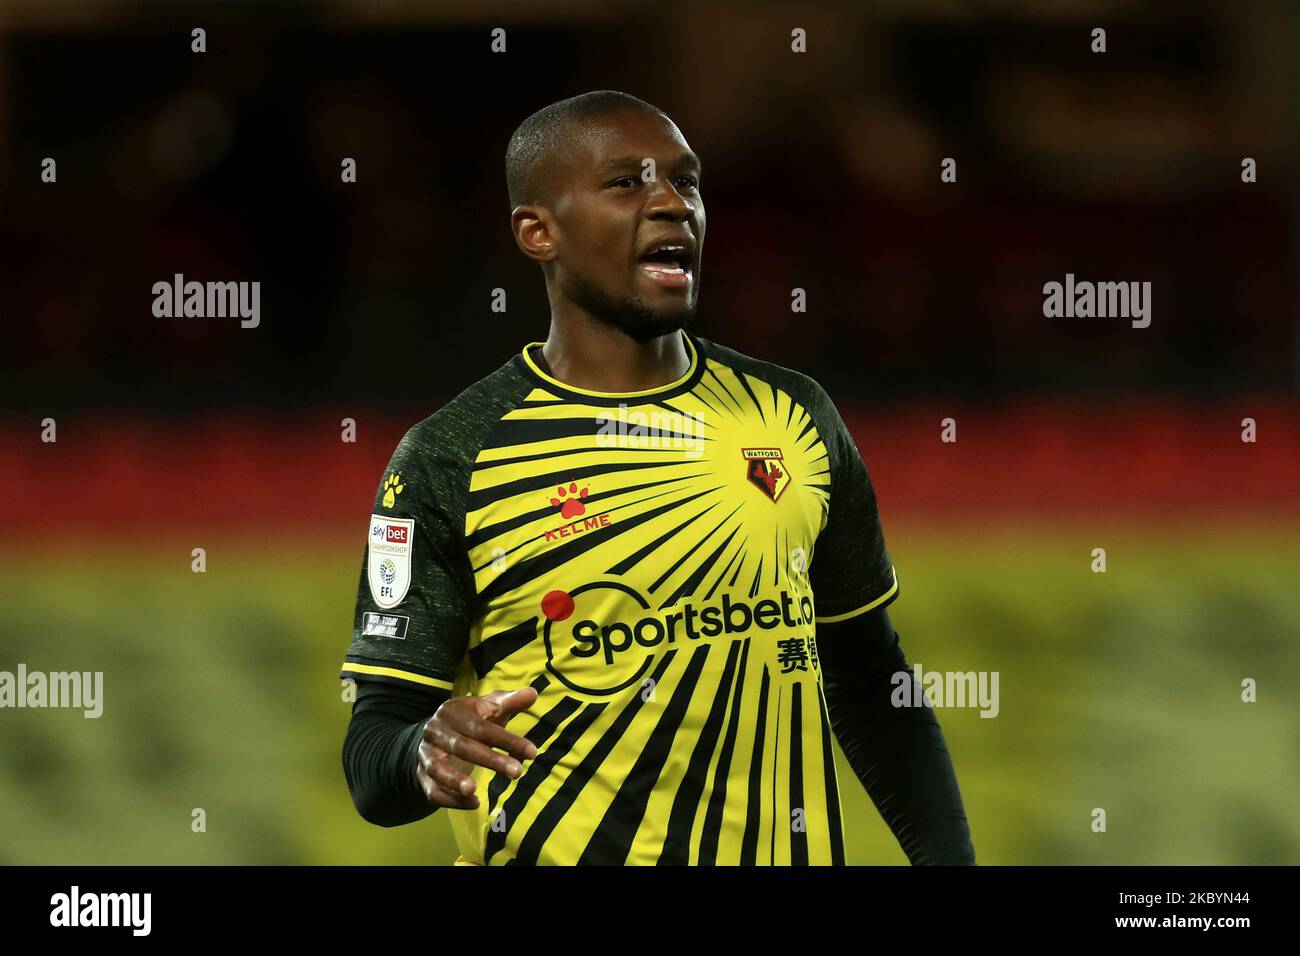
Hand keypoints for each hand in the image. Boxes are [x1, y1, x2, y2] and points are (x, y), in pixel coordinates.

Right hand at [415, 688, 538, 809]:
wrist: (436, 733)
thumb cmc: (472, 719)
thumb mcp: (489, 707)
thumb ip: (510, 702)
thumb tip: (533, 693)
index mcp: (453, 711)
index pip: (480, 726)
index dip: (506, 739)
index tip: (531, 752)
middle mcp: (435, 731)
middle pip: (462, 746)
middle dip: (490, 760)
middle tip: (517, 773)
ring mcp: (426, 754)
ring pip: (437, 768)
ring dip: (454, 780)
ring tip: (474, 789)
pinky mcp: (422, 776)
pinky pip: (433, 791)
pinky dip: (450, 800)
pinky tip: (474, 803)